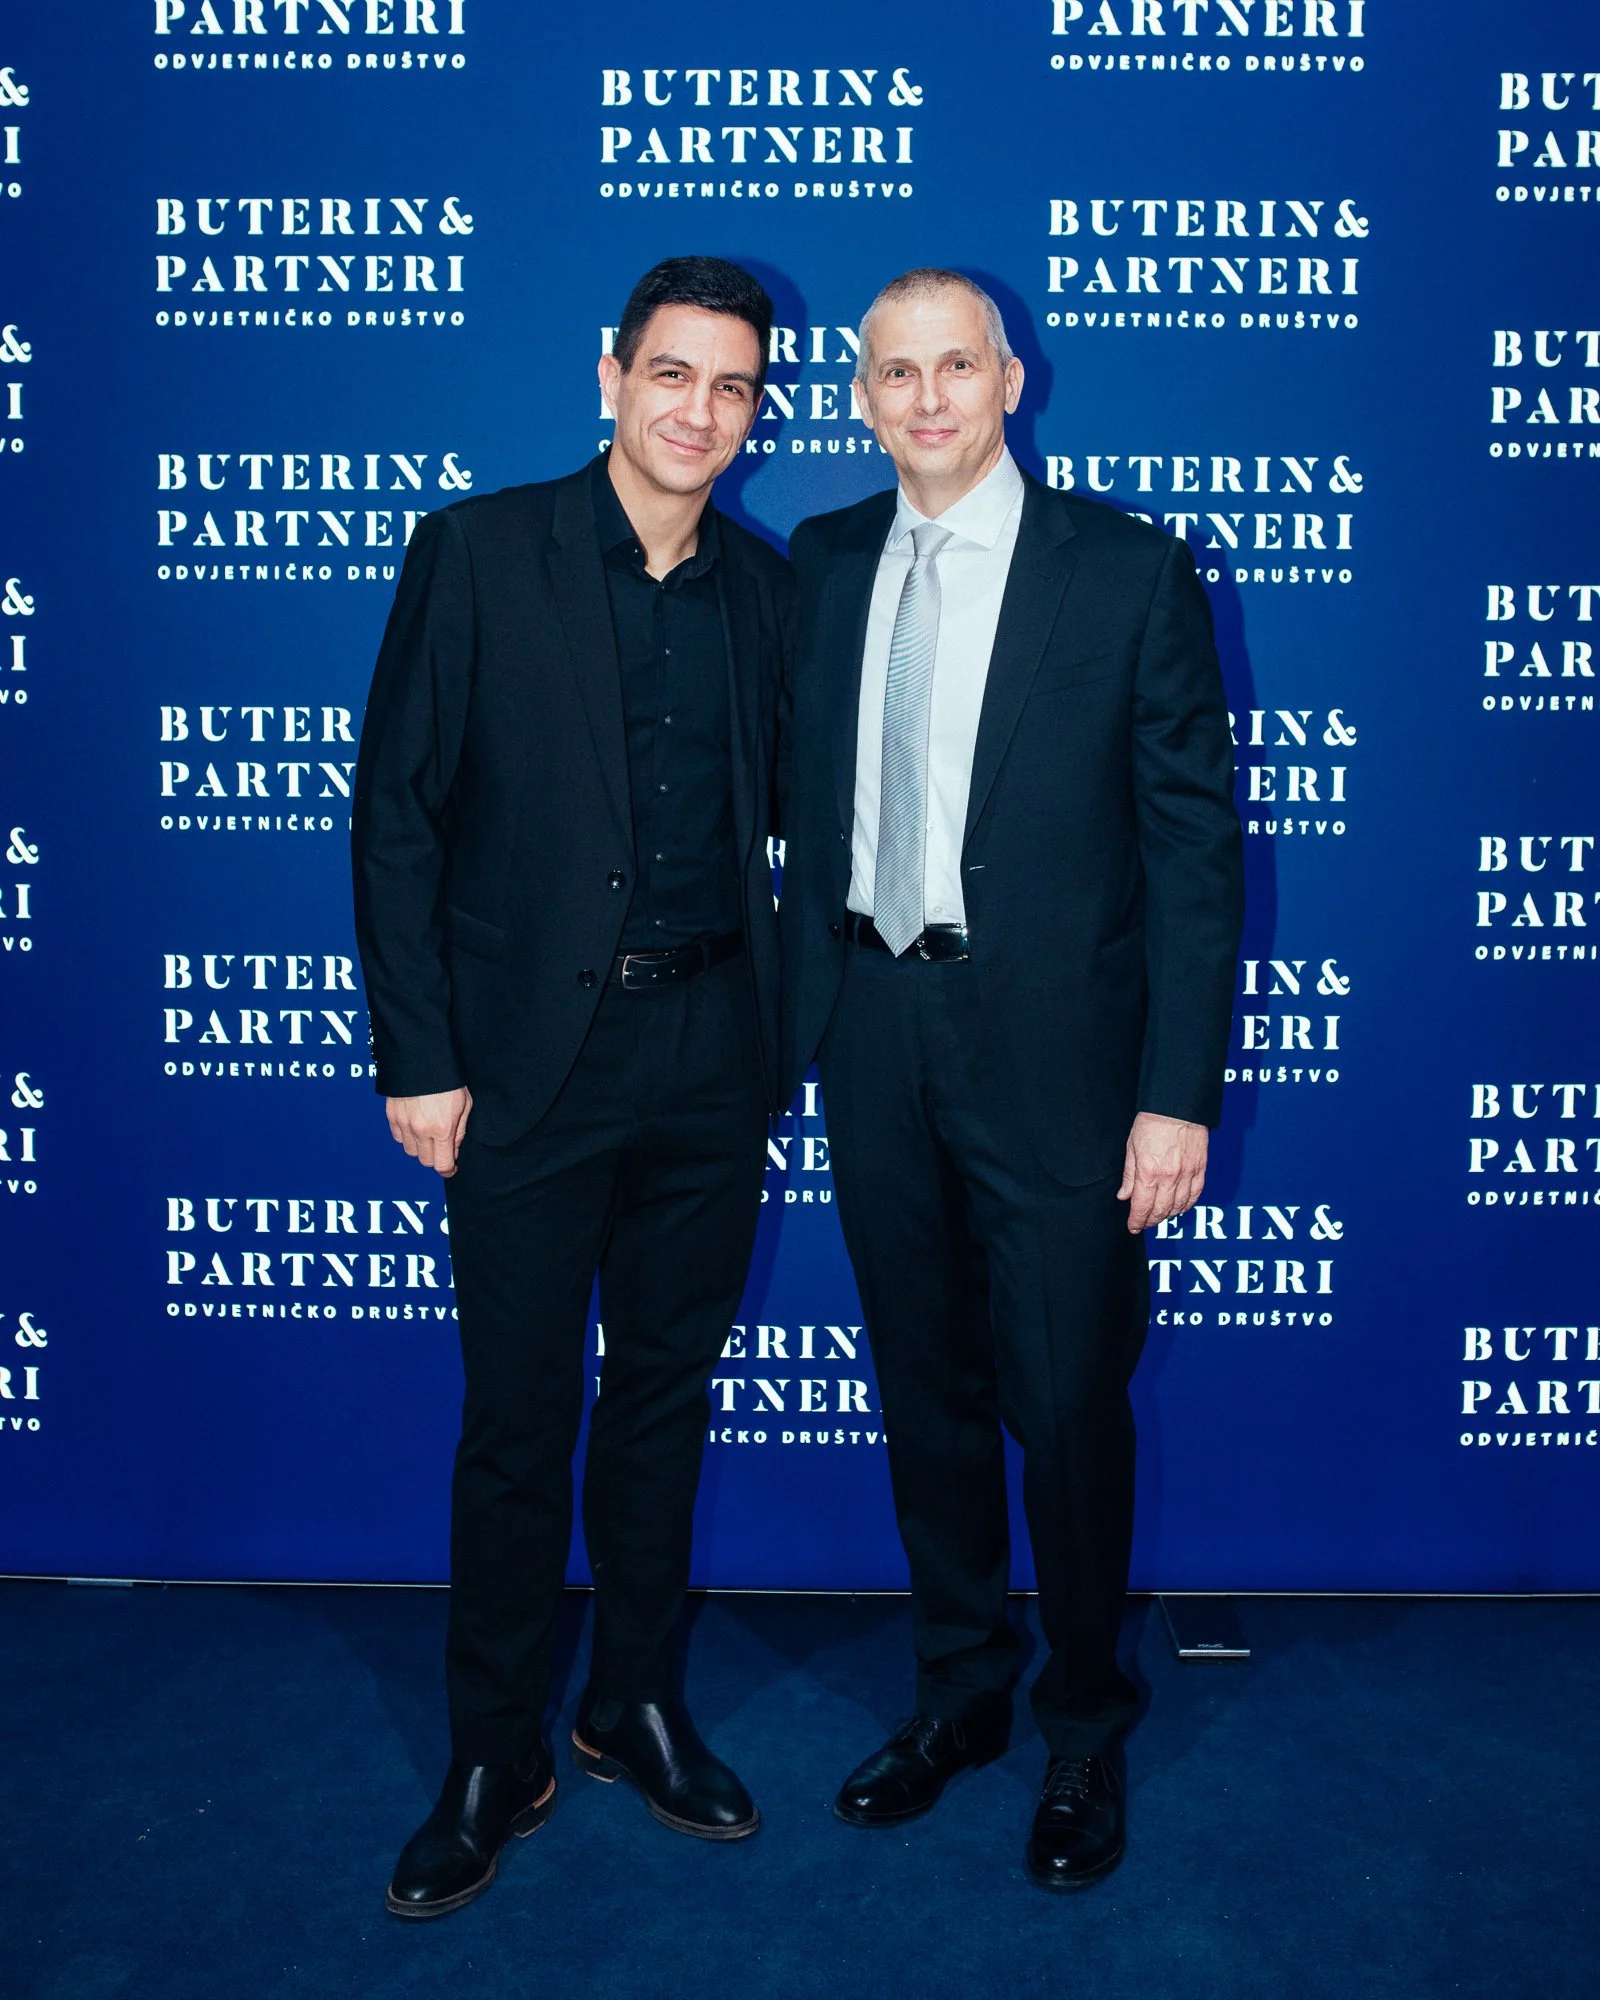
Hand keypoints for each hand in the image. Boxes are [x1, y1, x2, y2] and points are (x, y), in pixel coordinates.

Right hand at [386, 1087, 471, 1178]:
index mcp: (441, 1129)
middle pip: (425, 1161)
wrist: (422, 1057)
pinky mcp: (392, 1115)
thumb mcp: (465, 1104)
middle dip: (435, 1156)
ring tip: (428, 1131)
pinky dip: (407, 1136)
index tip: (451, 1167)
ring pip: (410, 1151)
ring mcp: (403, 1124)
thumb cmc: (448, 1078)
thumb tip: (454, 1150)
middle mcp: (420, 1131)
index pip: (442, 1165)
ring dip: (420, 1147)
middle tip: (442, 1144)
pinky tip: (415, 1123)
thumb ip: (460, 1131)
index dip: (448, 1170)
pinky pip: (398, 1137)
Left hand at [1117, 1112, 1207, 1232]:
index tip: (1133, 1227)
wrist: (1177, 1106)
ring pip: (1179, 1206)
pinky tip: (1180, 1207)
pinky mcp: (1200, 1169)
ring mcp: (1187, 1174)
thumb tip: (1124, 1195)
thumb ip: (1129, 1175)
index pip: (1142, 1207)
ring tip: (1160, 1216)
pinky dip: (1187, 1205)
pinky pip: (1195, 1194)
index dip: (1137, 1221)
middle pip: (1161, 1210)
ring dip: (1168, 1215)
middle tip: (1145, 1223)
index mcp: (1149, 1172)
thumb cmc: (1152, 1122)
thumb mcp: (1131, 1147)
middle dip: (1151, 1221)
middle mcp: (1169, 1177)